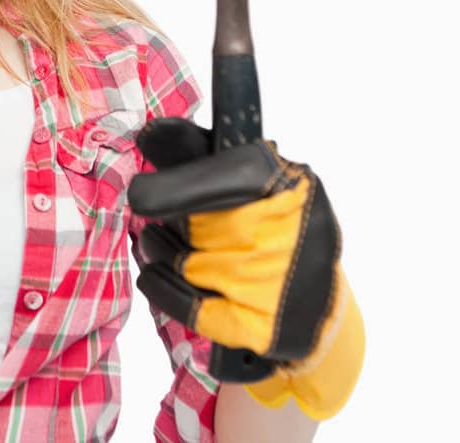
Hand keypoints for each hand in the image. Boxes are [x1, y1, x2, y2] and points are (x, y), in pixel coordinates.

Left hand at [129, 118, 363, 419]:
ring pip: (187, 260)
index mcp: (292, 187)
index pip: (230, 177)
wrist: (318, 307)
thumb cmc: (276, 229)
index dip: (180, 184)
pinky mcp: (259, 326)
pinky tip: (155, 272)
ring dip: (160, 248)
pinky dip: (162, 286)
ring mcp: (274, 284)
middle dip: (170, 216)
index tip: (140, 188)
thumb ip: (204, 157)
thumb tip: (150, 132)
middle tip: (155, 212)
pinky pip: (187, 302)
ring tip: (156, 240)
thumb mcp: (259, 183)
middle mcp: (289, 235)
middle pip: (198, 222)